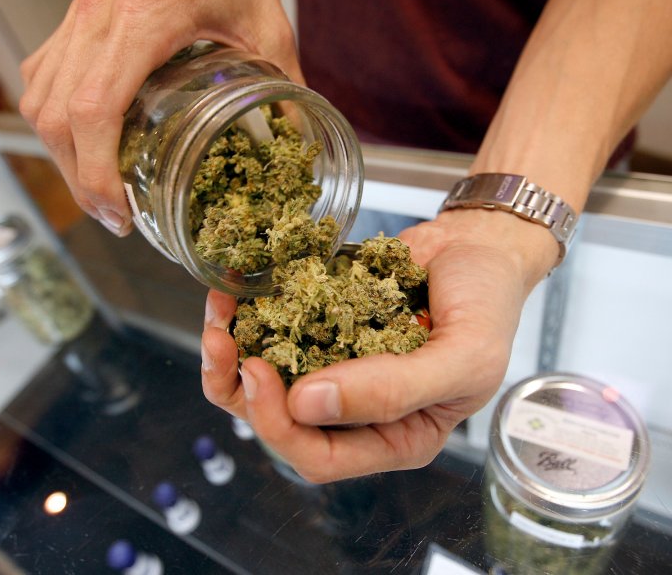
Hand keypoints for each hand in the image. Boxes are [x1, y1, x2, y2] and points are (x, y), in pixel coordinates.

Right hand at [19, 0, 300, 235]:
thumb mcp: (266, 20)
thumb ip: (282, 81)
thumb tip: (295, 139)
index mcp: (145, 18)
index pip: (93, 108)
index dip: (95, 172)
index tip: (117, 211)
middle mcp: (97, 16)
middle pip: (55, 116)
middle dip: (78, 179)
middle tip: (113, 216)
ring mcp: (78, 14)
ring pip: (37, 100)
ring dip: (60, 155)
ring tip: (97, 189)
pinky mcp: (73, 17)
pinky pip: (39, 75)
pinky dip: (51, 119)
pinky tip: (81, 142)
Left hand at [201, 209, 557, 482]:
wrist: (479, 247)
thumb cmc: (487, 308)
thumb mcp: (462, 358)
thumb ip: (392, 390)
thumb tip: (307, 403)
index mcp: (394, 435)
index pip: (321, 457)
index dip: (281, 427)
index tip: (261, 376)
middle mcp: (354, 409)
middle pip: (280, 424)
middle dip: (242, 391)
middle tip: (224, 345)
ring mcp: (332, 365)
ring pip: (264, 381)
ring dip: (230, 355)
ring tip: (217, 318)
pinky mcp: (317, 325)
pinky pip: (272, 333)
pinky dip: (246, 317)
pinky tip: (232, 294)